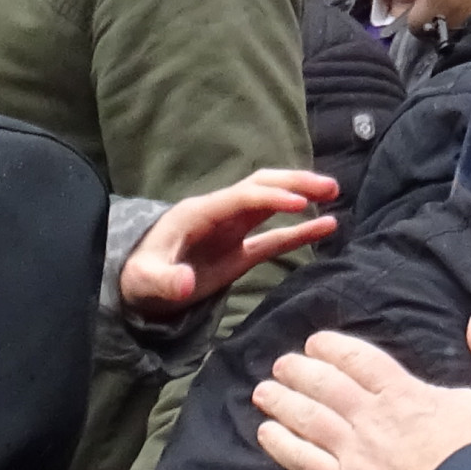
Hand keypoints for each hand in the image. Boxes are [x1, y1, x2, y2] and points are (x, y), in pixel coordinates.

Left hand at [119, 168, 342, 310]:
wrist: (136, 287)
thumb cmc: (137, 276)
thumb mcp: (144, 280)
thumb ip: (165, 281)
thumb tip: (186, 283)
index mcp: (201, 212)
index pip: (243, 196)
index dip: (272, 198)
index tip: (301, 203)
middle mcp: (220, 213)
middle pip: (262, 186)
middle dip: (295, 183)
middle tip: (329, 186)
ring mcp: (232, 231)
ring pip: (272, 202)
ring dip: (301, 194)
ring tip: (334, 193)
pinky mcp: (239, 252)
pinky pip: (275, 237)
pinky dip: (300, 231)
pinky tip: (326, 227)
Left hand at [250, 315, 470, 469]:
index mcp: (404, 391)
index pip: (358, 358)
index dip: (331, 347)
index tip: (314, 342)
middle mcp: (372, 416)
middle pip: (324, 385)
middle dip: (298, 371)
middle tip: (280, 364)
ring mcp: (355, 452)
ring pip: (308, 418)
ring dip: (282, 402)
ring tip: (263, 392)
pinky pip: (304, 461)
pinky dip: (282, 445)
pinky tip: (266, 434)